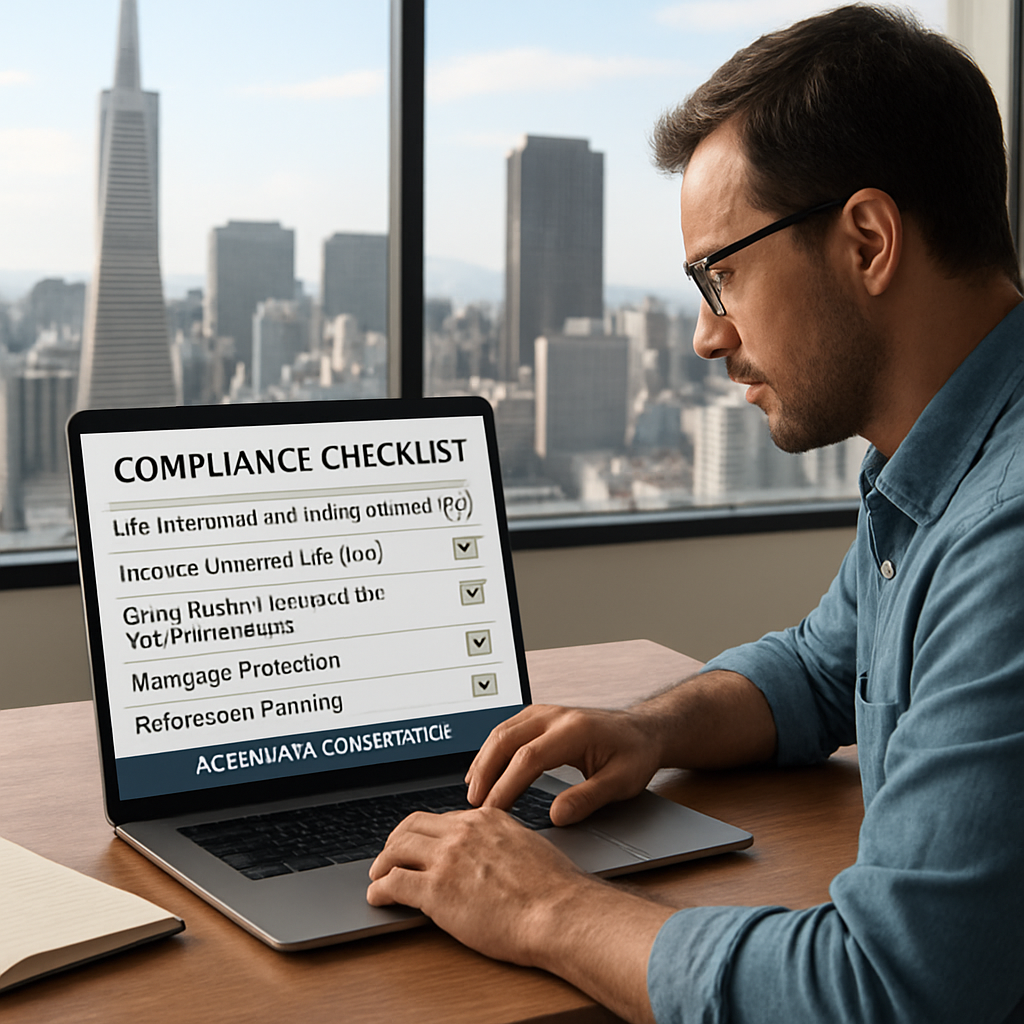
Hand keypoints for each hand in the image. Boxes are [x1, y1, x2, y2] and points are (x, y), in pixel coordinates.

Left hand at [366, 806, 596, 964]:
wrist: (559, 911)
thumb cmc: (554, 889)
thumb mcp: (528, 847)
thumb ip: (502, 844)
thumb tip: (493, 856)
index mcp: (486, 819)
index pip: (440, 818)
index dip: (422, 832)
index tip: (416, 842)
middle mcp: (463, 832)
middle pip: (411, 827)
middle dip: (395, 842)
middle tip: (388, 856)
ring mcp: (447, 860)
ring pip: (397, 850)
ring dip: (382, 864)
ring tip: (377, 876)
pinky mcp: (436, 891)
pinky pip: (394, 884)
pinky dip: (379, 890)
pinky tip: (377, 897)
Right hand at [465, 704, 663, 825]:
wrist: (643, 730)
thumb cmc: (634, 754)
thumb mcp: (621, 782)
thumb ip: (588, 798)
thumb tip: (556, 815)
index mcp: (574, 730)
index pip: (528, 758)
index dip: (506, 786)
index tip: (494, 811)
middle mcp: (555, 716)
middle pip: (506, 739)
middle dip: (486, 772)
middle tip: (475, 805)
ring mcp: (545, 712)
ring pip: (502, 732)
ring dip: (483, 760)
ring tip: (474, 791)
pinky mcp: (540, 716)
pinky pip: (507, 729)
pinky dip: (491, 750)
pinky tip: (483, 769)